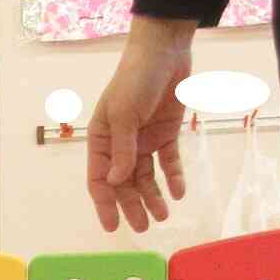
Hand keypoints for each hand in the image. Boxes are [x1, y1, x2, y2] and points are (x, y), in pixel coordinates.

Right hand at [87, 17, 192, 233]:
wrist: (165, 51)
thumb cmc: (135, 79)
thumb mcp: (125, 114)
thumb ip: (122, 150)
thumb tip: (116, 182)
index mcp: (101, 139)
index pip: (99, 179)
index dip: (104, 203)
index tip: (112, 226)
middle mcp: (120, 144)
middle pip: (124, 183)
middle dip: (132, 206)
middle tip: (145, 227)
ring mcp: (144, 139)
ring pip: (147, 176)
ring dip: (153, 196)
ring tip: (164, 216)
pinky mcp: (165, 133)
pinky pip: (168, 161)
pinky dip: (173, 177)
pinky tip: (179, 192)